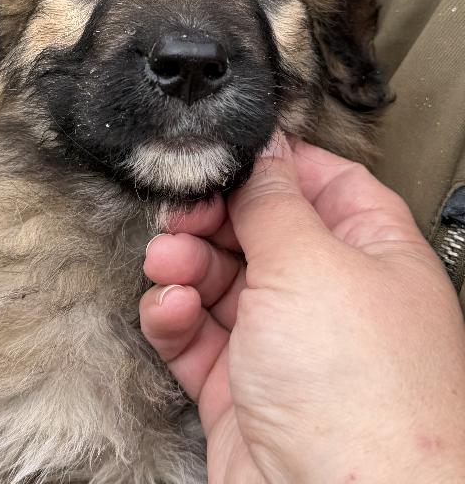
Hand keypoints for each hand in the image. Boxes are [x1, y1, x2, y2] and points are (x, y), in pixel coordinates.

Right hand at [140, 135, 464, 483]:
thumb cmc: (358, 389)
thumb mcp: (310, 265)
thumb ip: (274, 201)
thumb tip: (262, 150)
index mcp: (371, 253)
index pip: (322, 182)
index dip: (272, 166)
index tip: (224, 156)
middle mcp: (330, 294)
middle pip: (260, 229)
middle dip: (214, 217)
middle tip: (181, 214)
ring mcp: (282, 342)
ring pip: (220, 280)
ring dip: (186, 264)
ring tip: (168, 263)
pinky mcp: (239, 386)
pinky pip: (196, 334)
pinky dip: (175, 316)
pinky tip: (170, 309)